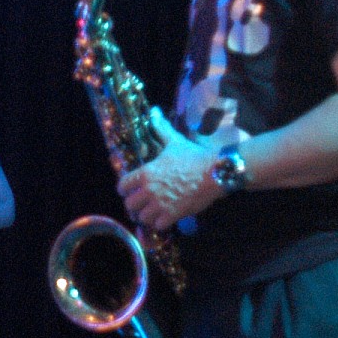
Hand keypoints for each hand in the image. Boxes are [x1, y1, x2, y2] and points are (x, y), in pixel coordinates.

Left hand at [119, 112, 223, 230]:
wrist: (216, 172)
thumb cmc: (193, 156)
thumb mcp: (174, 141)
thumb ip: (160, 129)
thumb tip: (154, 112)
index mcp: (145, 172)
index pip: (122, 186)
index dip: (125, 189)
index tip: (130, 190)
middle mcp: (149, 190)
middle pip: (129, 204)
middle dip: (134, 205)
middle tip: (141, 204)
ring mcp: (161, 203)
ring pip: (142, 217)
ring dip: (146, 215)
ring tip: (152, 212)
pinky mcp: (173, 214)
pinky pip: (158, 225)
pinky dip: (160, 223)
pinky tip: (165, 217)